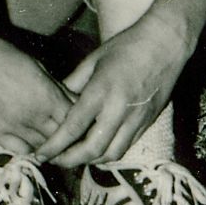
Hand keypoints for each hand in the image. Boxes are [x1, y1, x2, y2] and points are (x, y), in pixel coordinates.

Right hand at [0, 25, 72, 155]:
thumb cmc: (0, 54)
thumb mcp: (36, 65)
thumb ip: (55, 87)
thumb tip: (73, 101)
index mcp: (47, 96)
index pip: (76, 121)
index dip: (81, 124)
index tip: (84, 125)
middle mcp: (34, 116)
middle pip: (62, 138)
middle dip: (69, 139)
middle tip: (73, 140)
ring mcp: (13, 128)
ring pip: (43, 149)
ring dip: (50, 147)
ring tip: (55, 145)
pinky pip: (20, 151)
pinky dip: (29, 149)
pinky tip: (33, 145)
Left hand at [36, 14, 194, 167]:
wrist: (165, 44)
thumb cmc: (127, 46)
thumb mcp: (94, 59)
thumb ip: (74, 83)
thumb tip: (56, 101)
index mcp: (101, 91)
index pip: (73, 128)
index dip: (54, 146)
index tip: (40, 154)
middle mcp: (118, 110)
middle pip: (92, 149)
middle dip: (70, 160)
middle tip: (54, 161)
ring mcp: (136, 119)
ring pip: (110, 154)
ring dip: (90, 160)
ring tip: (74, 157)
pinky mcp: (147, 123)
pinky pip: (125, 147)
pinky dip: (108, 153)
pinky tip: (97, 149)